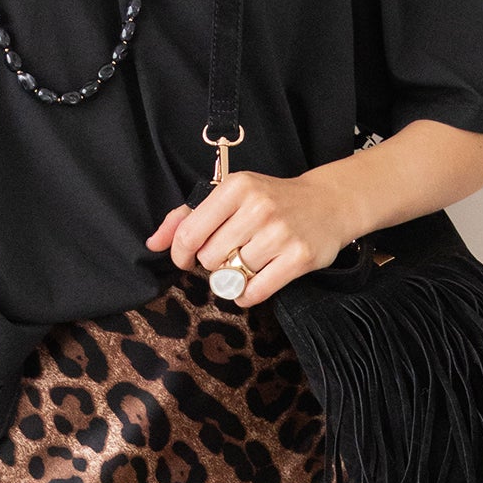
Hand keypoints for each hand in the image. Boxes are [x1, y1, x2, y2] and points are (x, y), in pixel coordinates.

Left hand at [146, 162, 361, 305]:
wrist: (328, 203)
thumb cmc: (271, 200)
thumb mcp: (230, 196)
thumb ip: (187, 217)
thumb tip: (153, 243)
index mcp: (236, 187)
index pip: (189, 233)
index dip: (181, 254)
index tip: (187, 259)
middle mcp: (258, 207)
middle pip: (210, 258)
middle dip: (213, 263)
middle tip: (229, 255)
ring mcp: (281, 233)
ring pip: (232, 276)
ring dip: (233, 279)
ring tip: (246, 265)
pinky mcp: (299, 257)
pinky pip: (256, 292)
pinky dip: (248, 295)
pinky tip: (254, 282)